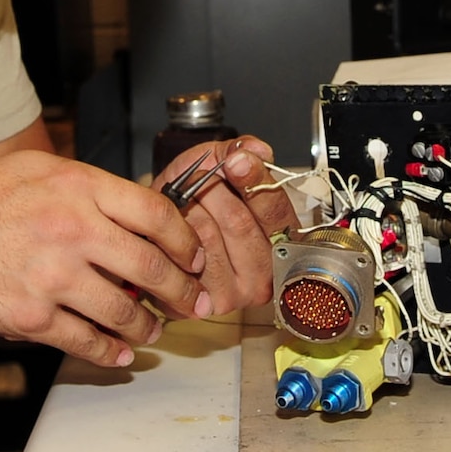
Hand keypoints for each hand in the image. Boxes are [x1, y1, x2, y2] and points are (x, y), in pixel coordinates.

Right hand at [0, 150, 207, 366]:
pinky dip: (110, 352)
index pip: (155, 212)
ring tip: (153, 331)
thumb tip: (131, 212)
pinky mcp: (32, 316)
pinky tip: (119, 353)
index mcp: (75, 186)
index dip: (184, 240)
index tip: (192, 257)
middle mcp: (70, 227)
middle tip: (193, 303)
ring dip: (148, 327)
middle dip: (182, 291)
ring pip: (125, 310)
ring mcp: (52, 274)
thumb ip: (83, 187)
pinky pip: (87, 341)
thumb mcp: (30, 171)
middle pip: (152, 265)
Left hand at [159, 135, 298, 315]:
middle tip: (197, 181)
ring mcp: (240, 291)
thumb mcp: (218, 168)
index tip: (237, 161)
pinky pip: (184, 254)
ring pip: (207, 234)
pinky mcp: (209, 302)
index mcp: (284, 238)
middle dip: (210, 191)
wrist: (166, 236)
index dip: (256, 182)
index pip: (276, 210)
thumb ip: (238, 151)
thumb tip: (257, 149)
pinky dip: (173, 234)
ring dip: (188, 210)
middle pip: (237, 221)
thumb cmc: (199, 205)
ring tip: (187, 206)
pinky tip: (177, 231)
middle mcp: (268, 271)